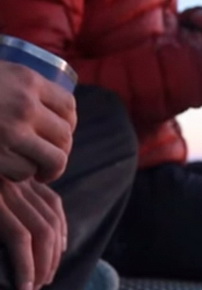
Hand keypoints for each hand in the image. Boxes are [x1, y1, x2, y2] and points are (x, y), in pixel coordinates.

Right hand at [0, 61, 76, 182]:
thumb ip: (19, 84)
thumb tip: (48, 104)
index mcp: (27, 80)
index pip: (68, 105)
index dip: (69, 123)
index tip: (59, 131)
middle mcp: (25, 105)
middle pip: (65, 136)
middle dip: (61, 150)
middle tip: (49, 156)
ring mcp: (11, 131)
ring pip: (54, 159)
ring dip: (49, 169)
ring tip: (41, 172)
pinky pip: (25, 172)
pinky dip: (21, 175)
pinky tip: (12, 171)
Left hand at [0, 178, 65, 289]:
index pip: (19, 237)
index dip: (25, 268)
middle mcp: (8, 187)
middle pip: (41, 230)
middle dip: (43, 265)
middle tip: (36, 289)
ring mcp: (20, 181)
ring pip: (52, 219)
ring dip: (54, 252)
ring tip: (46, 276)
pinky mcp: (25, 179)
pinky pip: (53, 203)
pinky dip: (60, 228)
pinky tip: (59, 248)